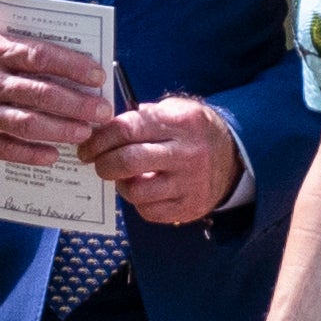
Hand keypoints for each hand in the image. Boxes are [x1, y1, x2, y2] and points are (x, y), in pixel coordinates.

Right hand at [0, 10, 107, 164]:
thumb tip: (33, 30)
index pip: (40, 56)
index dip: (73, 66)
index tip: (97, 74)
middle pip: (41, 93)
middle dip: (77, 103)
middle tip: (102, 110)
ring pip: (27, 124)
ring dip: (61, 130)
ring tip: (84, 133)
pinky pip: (2, 149)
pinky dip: (30, 153)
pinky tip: (51, 155)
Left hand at [85, 96, 243, 225]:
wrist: (233, 159)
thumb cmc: (192, 131)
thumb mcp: (175, 110)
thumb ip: (141, 115)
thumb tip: (101, 128)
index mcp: (179, 123)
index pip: (127, 129)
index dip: (99, 139)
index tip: (87, 146)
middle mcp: (187, 153)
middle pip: (128, 161)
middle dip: (103, 163)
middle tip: (98, 163)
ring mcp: (189, 183)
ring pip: (135, 191)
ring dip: (120, 184)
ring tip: (124, 177)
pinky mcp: (189, 207)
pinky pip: (148, 211)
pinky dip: (138, 202)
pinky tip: (143, 190)